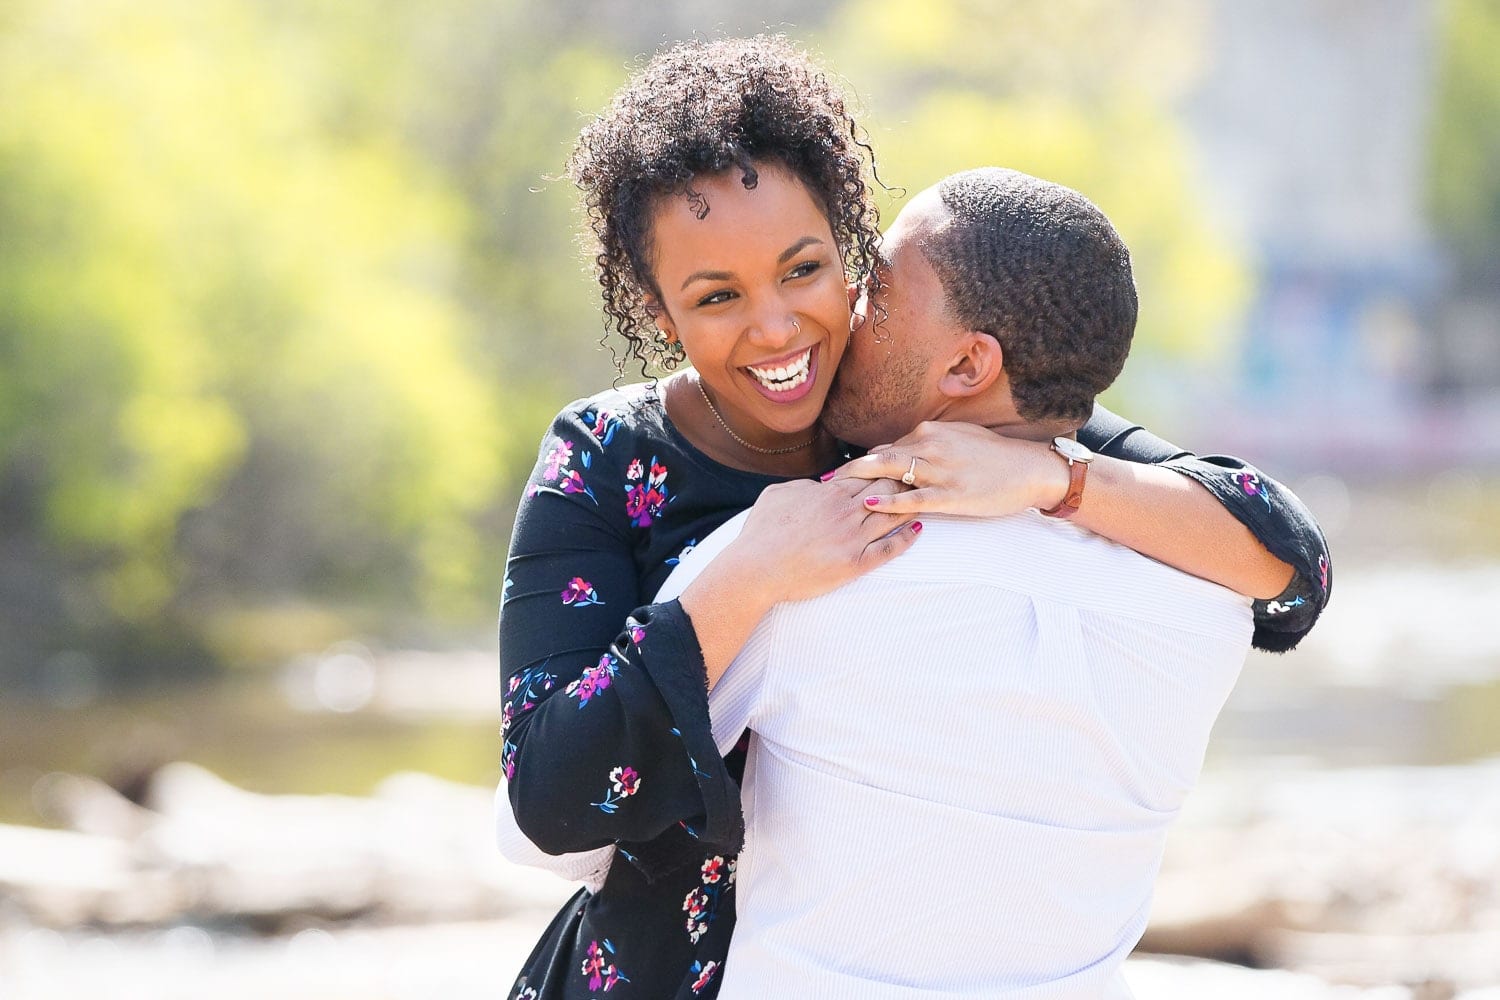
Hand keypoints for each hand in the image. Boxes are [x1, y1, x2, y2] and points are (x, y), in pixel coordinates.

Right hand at [724, 476, 919, 604]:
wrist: (757, 568)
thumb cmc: (762, 532)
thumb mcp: (779, 494)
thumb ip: (805, 486)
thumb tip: (819, 485)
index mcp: (829, 493)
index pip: (867, 473)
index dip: (884, 466)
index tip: (898, 462)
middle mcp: (846, 512)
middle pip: (886, 489)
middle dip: (904, 480)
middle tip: (920, 475)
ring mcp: (853, 538)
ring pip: (892, 516)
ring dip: (910, 505)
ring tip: (927, 499)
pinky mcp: (855, 564)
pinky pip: (889, 548)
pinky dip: (906, 537)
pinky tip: (917, 529)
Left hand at [829, 421, 1069, 517]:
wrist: (1029, 470)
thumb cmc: (994, 457)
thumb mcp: (959, 440)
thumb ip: (929, 444)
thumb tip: (904, 451)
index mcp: (930, 432)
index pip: (888, 448)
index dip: (863, 463)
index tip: (840, 474)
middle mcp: (931, 446)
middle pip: (880, 457)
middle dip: (849, 471)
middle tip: (823, 483)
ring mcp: (940, 470)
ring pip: (892, 473)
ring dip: (860, 483)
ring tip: (833, 493)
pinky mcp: (951, 494)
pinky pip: (914, 497)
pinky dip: (890, 500)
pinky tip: (870, 504)